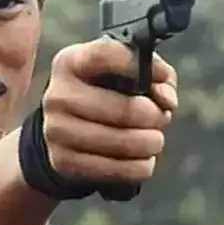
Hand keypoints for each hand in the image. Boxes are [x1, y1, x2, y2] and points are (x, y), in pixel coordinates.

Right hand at [42, 37, 177, 185]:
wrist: (65, 127)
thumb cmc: (103, 91)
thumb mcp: (123, 70)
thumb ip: (154, 72)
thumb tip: (166, 99)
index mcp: (70, 63)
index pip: (104, 55)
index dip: (136, 65)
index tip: (160, 78)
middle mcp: (58, 95)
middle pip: (123, 109)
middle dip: (154, 116)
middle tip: (162, 118)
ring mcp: (57, 130)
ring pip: (122, 143)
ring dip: (150, 143)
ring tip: (154, 140)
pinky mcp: (63, 162)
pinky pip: (116, 169)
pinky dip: (139, 166)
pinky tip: (143, 159)